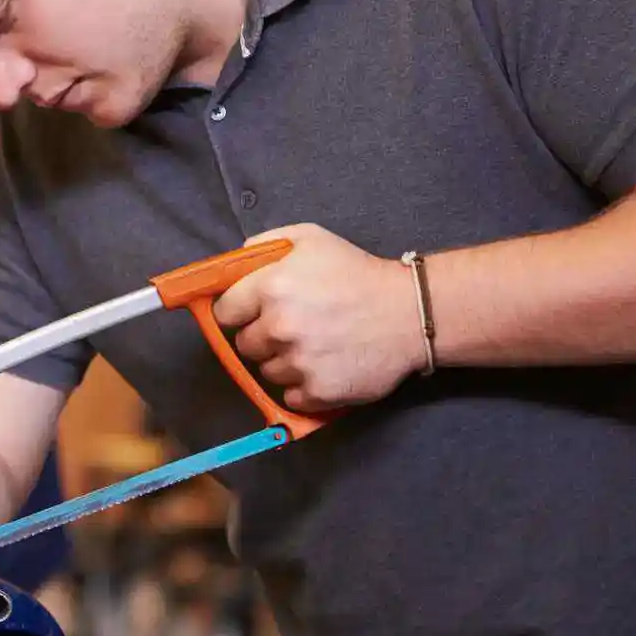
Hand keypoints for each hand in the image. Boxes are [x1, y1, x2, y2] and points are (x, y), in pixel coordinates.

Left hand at [211, 223, 428, 410]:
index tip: (252, 313)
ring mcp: (299, 362)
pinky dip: (303, 387)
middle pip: (244, 345)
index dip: (237, 312)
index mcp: (271, 287)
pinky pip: (291, 396)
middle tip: (292, 327)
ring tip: (314, 346)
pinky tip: (323, 367)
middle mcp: (279, 326)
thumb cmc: (358, 272)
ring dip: (284, 362)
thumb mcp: (310, 239)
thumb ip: (263, 246)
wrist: (410, 312)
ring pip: (267, 372)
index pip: (224, 313)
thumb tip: (230, 264)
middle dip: (262, 337)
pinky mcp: (319, 392)